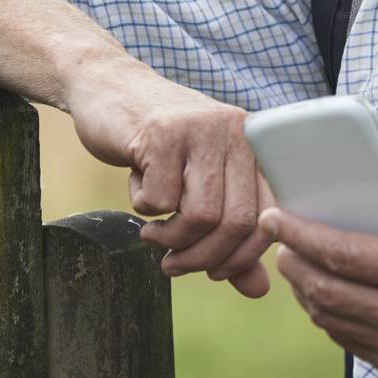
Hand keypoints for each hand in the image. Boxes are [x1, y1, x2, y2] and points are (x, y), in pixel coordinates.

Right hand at [65, 51, 273, 296]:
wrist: (108, 87)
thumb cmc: (160, 143)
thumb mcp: (200, 185)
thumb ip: (230, 236)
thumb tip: (259, 290)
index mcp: (257, 146)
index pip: (269, 217)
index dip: (243, 256)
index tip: (215, 271)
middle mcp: (238, 133)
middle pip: (236, 223)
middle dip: (203, 258)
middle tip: (174, 264)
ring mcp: (202, 130)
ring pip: (201, 216)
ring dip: (172, 239)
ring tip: (154, 234)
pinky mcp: (162, 133)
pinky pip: (160, 201)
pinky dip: (144, 209)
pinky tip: (139, 191)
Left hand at [258, 137, 377, 373]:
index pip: (345, 255)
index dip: (302, 235)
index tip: (276, 217)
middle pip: (328, 292)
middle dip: (293, 262)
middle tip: (280, 238)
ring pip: (330, 319)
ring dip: (303, 289)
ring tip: (296, 259)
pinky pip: (346, 339)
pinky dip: (325, 313)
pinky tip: (322, 289)